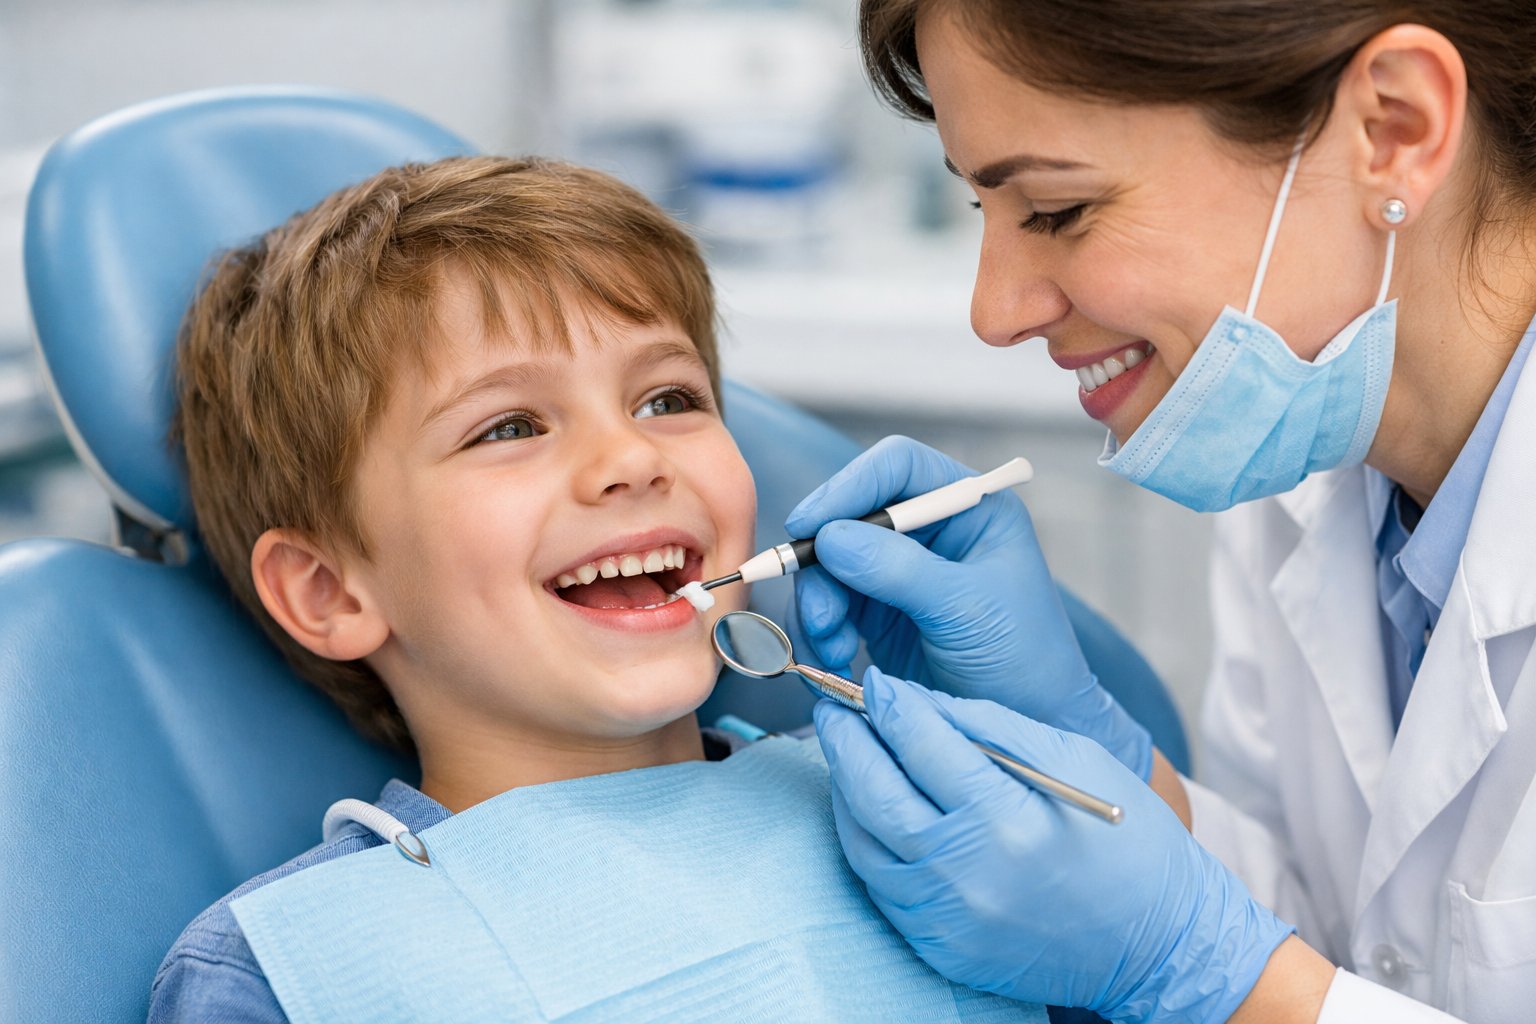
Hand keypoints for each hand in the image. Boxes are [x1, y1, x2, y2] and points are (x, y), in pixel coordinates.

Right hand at [789, 435, 1150, 778]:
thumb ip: (900, 570)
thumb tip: (830, 538)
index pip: (898, 468)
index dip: (850, 487)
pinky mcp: (881, 613)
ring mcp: (902, 572)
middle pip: (852, 517)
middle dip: (825, 563)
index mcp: (970, 509)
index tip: (809, 524)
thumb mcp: (967, 609)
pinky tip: (836, 659)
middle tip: (821, 610)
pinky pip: (831, 604)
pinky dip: (823, 630)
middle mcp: (932, 532)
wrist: (1030, 727)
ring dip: (821, 605)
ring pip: (831, 564)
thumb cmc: (1024, 661)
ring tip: (833, 647)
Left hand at [814, 670, 1293, 1022]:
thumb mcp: (1073, 757)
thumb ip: (989, 724)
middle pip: (875, 791)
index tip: (873, 682)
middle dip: (847, 739)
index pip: (921, 744)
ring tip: (847, 749)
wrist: (1160, 942)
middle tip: (834, 706)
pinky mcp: (940, 946)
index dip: (889, 705)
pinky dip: (864, 837)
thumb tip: (916, 699)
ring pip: (863, 839)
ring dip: (845, 787)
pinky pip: (879, 883)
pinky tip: (868, 806)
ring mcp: (947, 917)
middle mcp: (967, 872)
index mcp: (1008, 817)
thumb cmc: (1128, 842)